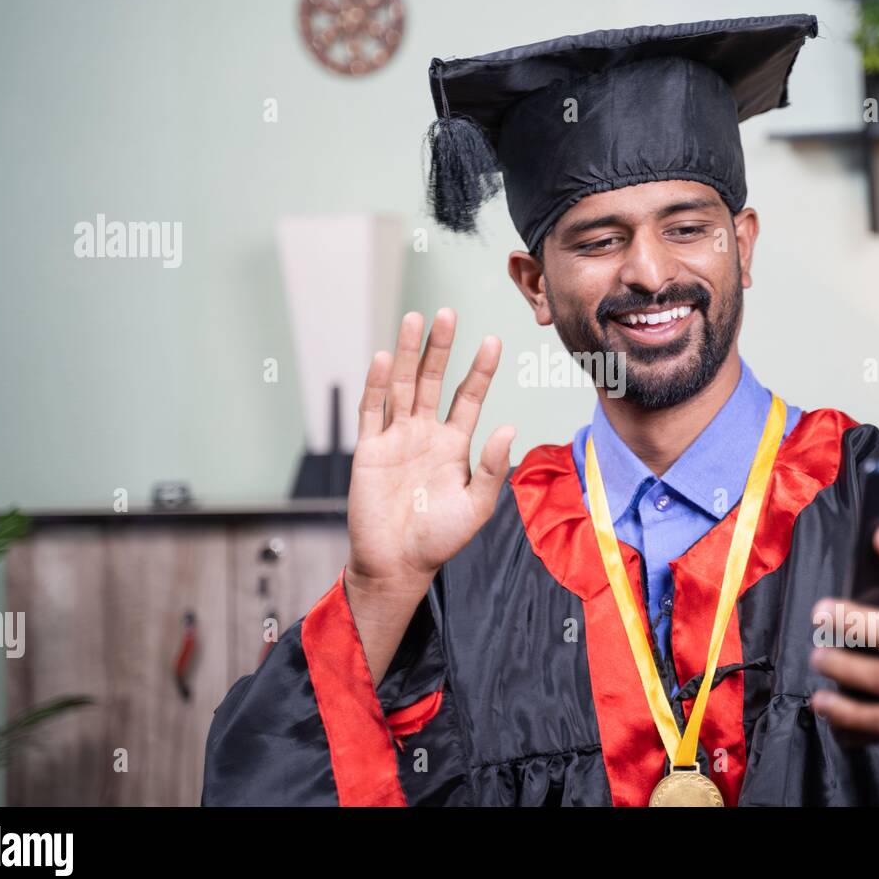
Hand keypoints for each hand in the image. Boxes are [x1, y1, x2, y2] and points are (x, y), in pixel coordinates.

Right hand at [346, 308, 515, 604]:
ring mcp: (396, 438)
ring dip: (407, 354)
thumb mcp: (477, 505)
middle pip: (432, 380)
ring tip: (414, 320)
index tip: (493, 341)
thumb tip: (509, 427)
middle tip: (447, 313)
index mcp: (453, 444)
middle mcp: (424, 434)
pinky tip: (384, 359)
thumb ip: (493, 466)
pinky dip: (377, 385)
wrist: (398, 565)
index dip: (480, 369)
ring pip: (402, 386)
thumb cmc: (440, 538)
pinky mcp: (369, 450)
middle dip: (440, 348)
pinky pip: (372, 411)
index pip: (468, 396)